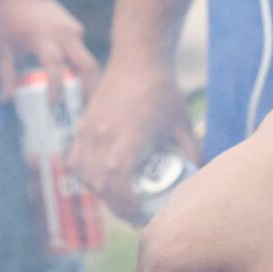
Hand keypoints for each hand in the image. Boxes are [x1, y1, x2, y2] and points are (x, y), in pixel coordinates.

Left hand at [0, 0, 97, 97]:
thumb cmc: (8, 19)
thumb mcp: (3, 47)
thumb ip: (6, 74)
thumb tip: (5, 100)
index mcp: (43, 40)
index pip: (56, 69)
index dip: (57, 89)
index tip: (53, 104)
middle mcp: (63, 35)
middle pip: (87, 66)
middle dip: (89, 88)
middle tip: (85, 106)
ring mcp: (73, 29)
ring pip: (87, 58)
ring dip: (87, 78)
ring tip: (82, 97)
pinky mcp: (76, 27)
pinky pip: (82, 49)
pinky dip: (80, 65)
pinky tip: (74, 77)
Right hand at [71, 53, 199, 220]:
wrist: (138, 59)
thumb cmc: (162, 90)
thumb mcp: (182, 124)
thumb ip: (191, 152)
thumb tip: (198, 176)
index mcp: (128, 139)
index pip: (117, 183)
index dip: (125, 204)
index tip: (138, 212)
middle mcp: (103, 137)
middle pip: (100, 184)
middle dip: (115, 204)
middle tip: (132, 212)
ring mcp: (89, 131)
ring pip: (84, 174)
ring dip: (99, 191)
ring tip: (117, 197)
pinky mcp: (82, 125)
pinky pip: (74, 160)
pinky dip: (84, 174)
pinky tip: (99, 179)